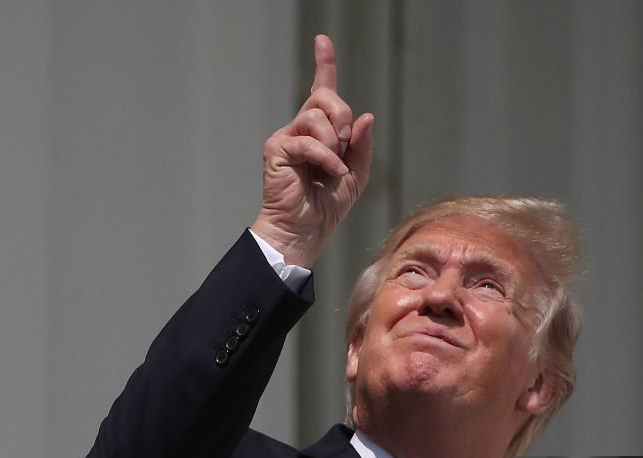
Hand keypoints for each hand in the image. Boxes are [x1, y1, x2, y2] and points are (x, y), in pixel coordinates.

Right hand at [251, 34, 373, 267]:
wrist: (305, 231)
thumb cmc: (326, 207)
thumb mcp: (355, 174)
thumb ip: (361, 146)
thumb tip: (366, 116)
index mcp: (320, 132)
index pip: (321, 91)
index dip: (323, 64)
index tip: (322, 40)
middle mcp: (301, 129)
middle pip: (325, 97)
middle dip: (343, 115)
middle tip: (347, 142)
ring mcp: (287, 137)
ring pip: (315, 116)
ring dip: (334, 142)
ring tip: (335, 167)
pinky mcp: (277, 150)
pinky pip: (308, 141)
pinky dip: (326, 158)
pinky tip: (331, 173)